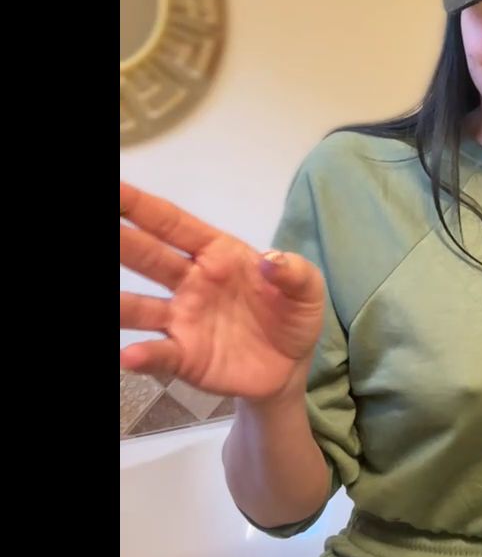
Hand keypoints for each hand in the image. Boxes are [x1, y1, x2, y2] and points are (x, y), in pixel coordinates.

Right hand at [120, 181, 324, 402]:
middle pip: (148, 258)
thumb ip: (295, 271)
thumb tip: (270, 259)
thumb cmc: (292, 315)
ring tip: (104, 300)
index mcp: (217, 254)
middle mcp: (191, 282)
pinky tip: (130, 355)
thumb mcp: (307, 289)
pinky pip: (159, 353)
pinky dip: (143, 355)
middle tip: (98, 227)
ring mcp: (183, 319)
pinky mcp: (185, 356)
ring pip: (140, 307)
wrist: (291, 367)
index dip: (142, 207)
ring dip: (119, 302)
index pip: (173, 225)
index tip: (114, 189)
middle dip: (121, 241)